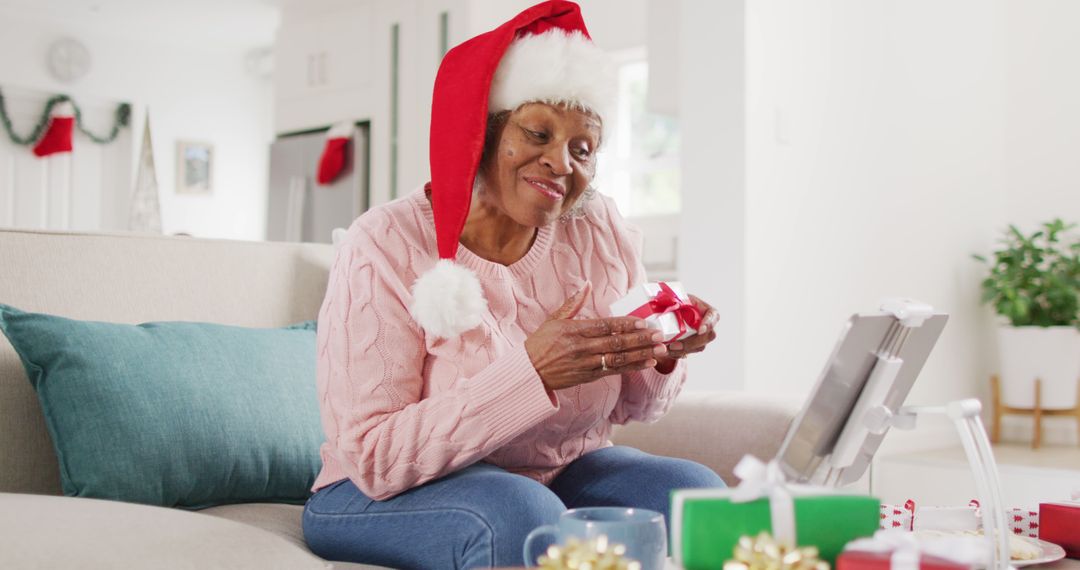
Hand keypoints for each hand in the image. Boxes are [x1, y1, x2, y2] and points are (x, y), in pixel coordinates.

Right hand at [525, 282, 668, 391]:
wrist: (528, 372)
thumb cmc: (541, 344)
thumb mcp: (553, 320)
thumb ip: (573, 303)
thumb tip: (586, 285)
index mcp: (573, 330)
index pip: (604, 326)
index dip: (625, 324)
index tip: (643, 322)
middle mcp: (581, 348)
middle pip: (616, 343)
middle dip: (640, 339)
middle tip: (659, 335)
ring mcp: (586, 363)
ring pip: (618, 359)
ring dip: (641, 354)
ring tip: (660, 350)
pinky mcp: (588, 376)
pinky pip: (614, 371)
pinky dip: (632, 367)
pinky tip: (647, 362)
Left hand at [654, 294, 718, 370]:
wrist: (671, 311)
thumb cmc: (676, 302)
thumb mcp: (676, 298)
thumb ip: (674, 300)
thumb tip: (667, 303)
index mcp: (707, 311)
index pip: (713, 316)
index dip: (708, 324)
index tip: (700, 330)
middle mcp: (708, 326)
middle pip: (707, 337)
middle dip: (691, 343)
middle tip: (674, 345)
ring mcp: (702, 337)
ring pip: (698, 347)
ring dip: (682, 351)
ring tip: (666, 350)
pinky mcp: (692, 346)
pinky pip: (688, 353)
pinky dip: (677, 354)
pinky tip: (666, 352)